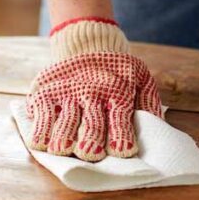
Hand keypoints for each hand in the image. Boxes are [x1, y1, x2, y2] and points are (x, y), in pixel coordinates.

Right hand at [27, 18, 161, 161]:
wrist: (88, 45)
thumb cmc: (118, 72)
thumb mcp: (140, 79)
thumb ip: (148, 103)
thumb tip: (158, 128)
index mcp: (118, 92)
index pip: (121, 117)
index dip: (122, 135)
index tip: (123, 151)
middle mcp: (92, 92)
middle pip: (92, 121)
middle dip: (92, 139)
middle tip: (90, 154)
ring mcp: (67, 92)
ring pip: (65, 120)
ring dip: (63, 137)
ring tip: (61, 151)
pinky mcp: (46, 92)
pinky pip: (41, 112)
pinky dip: (40, 128)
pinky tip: (41, 142)